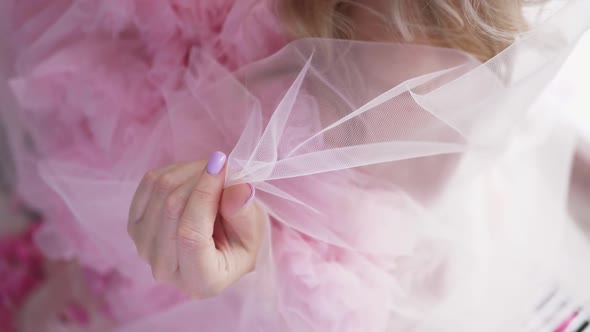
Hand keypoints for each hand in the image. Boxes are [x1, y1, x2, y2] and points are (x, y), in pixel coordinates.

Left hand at [127, 151, 264, 298]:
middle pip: (172, 209)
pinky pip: (150, 183)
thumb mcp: (253, 233)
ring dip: (189, 171)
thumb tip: (238, 187)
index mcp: (201, 280)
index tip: (221, 165)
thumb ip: (244, 213)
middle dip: (200, 177)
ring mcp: (144, 247)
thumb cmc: (240, 242)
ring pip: (160, 191)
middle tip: (223, 165)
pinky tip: (193, 176)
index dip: (204, 195)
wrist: (220, 246)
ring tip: (212, 172)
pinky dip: (174, 171)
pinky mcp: (134, 225)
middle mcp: (165, 269)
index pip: (190, 235)